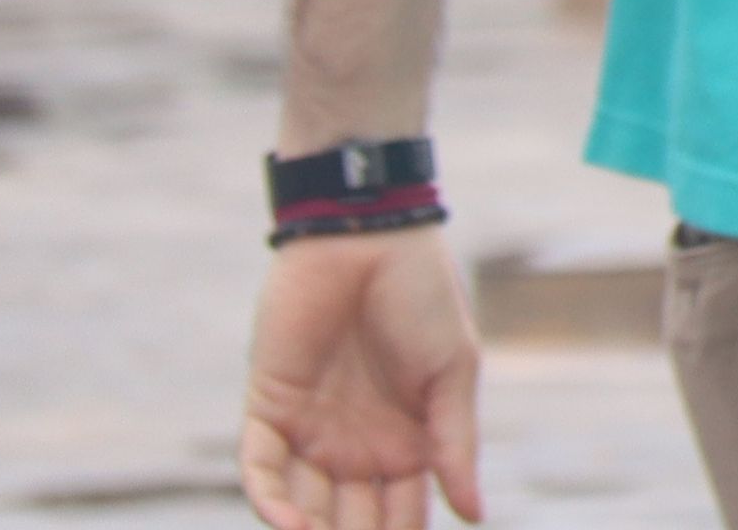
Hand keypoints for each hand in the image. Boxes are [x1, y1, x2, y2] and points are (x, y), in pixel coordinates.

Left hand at [241, 229, 483, 529]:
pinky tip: (291, 526)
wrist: (369, 236)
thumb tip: (475, 514)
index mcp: (406, 441)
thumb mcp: (453, 371)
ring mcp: (309, 430)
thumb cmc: (422, 295)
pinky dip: (271, 502)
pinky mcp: (269, 408)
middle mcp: (356, 445)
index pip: (400, 515)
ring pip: (302, 506)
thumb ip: (454, 444)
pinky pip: (262, 469)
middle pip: (350, 521)